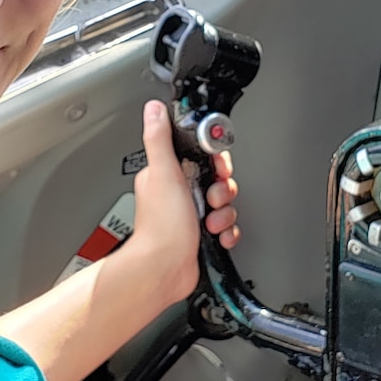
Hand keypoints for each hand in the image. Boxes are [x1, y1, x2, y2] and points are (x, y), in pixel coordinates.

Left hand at [119, 99, 239, 305]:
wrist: (164, 270)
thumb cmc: (161, 228)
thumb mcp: (163, 174)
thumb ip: (160, 139)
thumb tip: (154, 109)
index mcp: (168, 174)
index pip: (200, 154)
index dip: (215, 159)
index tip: (216, 168)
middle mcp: (179, 192)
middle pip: (217, 178)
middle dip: (222, 189)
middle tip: (212, 198)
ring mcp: (190, 214)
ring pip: (223, 203)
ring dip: (224, 213)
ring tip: (210, 221)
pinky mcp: (200, 233)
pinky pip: (225, 225)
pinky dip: (226, 231)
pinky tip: (217, 235)